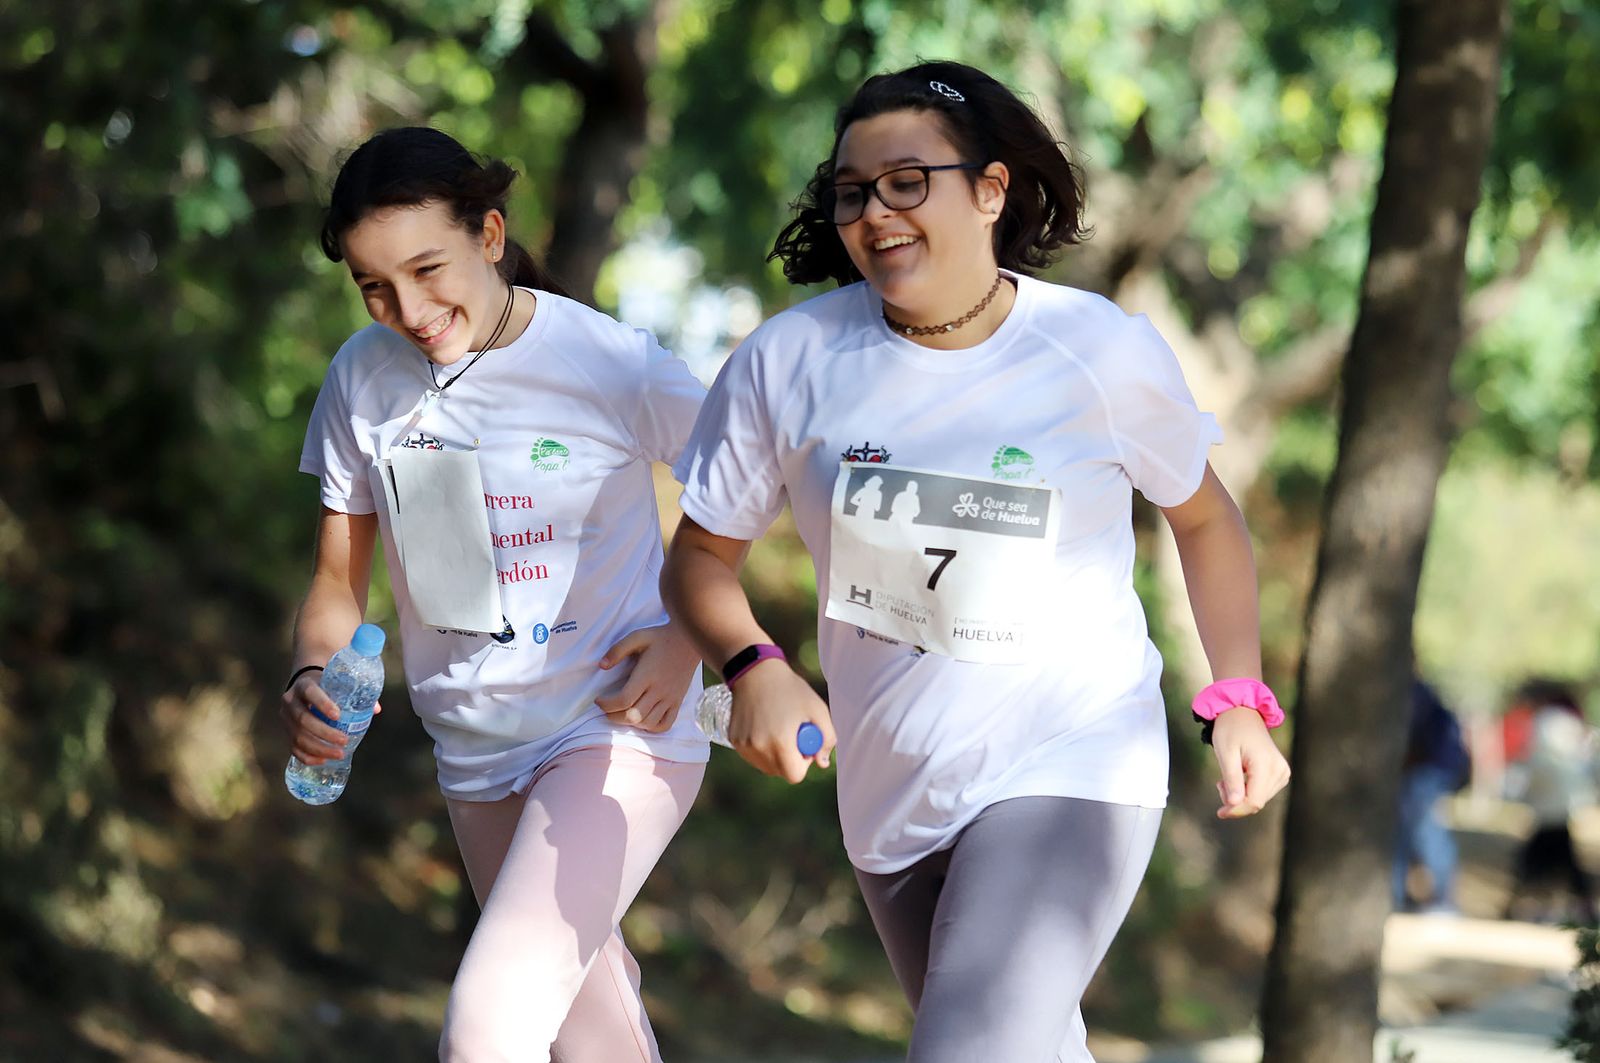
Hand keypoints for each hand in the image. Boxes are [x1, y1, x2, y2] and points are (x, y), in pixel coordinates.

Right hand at [279, 672, 382, 765]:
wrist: (303, 685)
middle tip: (344, 741)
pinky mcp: (285, 731)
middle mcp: (290, 700)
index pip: (311, 693)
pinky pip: (293, 747)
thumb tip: (375, 710)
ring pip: (297, 736)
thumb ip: (356, 692)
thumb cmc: (326, 685)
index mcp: (304, 684)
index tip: (338, 716)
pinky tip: (322, 760)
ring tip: (339, 753)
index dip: (323, 704)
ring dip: (319, 748)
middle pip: (303, 719)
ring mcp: (285, 717)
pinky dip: (307, 756)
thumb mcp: (337, 682)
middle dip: (324, 733)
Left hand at [596, 623, 700, 732]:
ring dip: (630, 723)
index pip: (624, 700)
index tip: (598, 700)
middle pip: (633, 716)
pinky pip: (665, 724)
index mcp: (647, 675)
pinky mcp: (678, 702)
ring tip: (621, 713)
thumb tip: (602, 665)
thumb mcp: (637, 636)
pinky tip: (642, 718)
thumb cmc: (660, 638)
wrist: (689, 641)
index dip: (606, 704)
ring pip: (647, 723)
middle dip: (613, 717)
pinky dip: (651, 727)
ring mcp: (670, 698)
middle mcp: (659, 690)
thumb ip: (617, 650)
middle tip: (606, 709)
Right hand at [726, 660, 835, 783]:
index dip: (804, 763)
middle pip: (780, 772)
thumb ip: (827, 739)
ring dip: (774, 755)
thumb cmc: (790, 689)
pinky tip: (764, 725)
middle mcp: (758, 748)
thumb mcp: (818, 709)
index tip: (804, 744)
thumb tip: (822, 763)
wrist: (755, 671)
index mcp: (780, 743)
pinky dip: (760, 747)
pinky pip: (752, 755)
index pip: (795, 775)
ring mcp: (743, 745)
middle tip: (792, 734)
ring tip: (777, 727)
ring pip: (765, 766)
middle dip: (789, 759)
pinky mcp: (734, 740)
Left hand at [1211, 706, 1290, 818]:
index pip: (1254, 801)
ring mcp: (1282, 772)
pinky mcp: (1281, 773)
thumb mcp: (1226, 753)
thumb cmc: (1231, 730)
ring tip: (1227, 779)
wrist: (1243, 713)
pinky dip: (1247, 790)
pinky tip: (1238, 777)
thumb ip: (1232, 779)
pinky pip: (1262, 792)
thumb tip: (1234, 804)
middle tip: (1220, 784)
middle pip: (1257, 802)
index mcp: (1266, 765)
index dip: (1236, 810)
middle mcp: (1280, 770)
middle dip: (1235, 801)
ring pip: (1259, 799)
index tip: (1220, 812)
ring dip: (1240, 796)